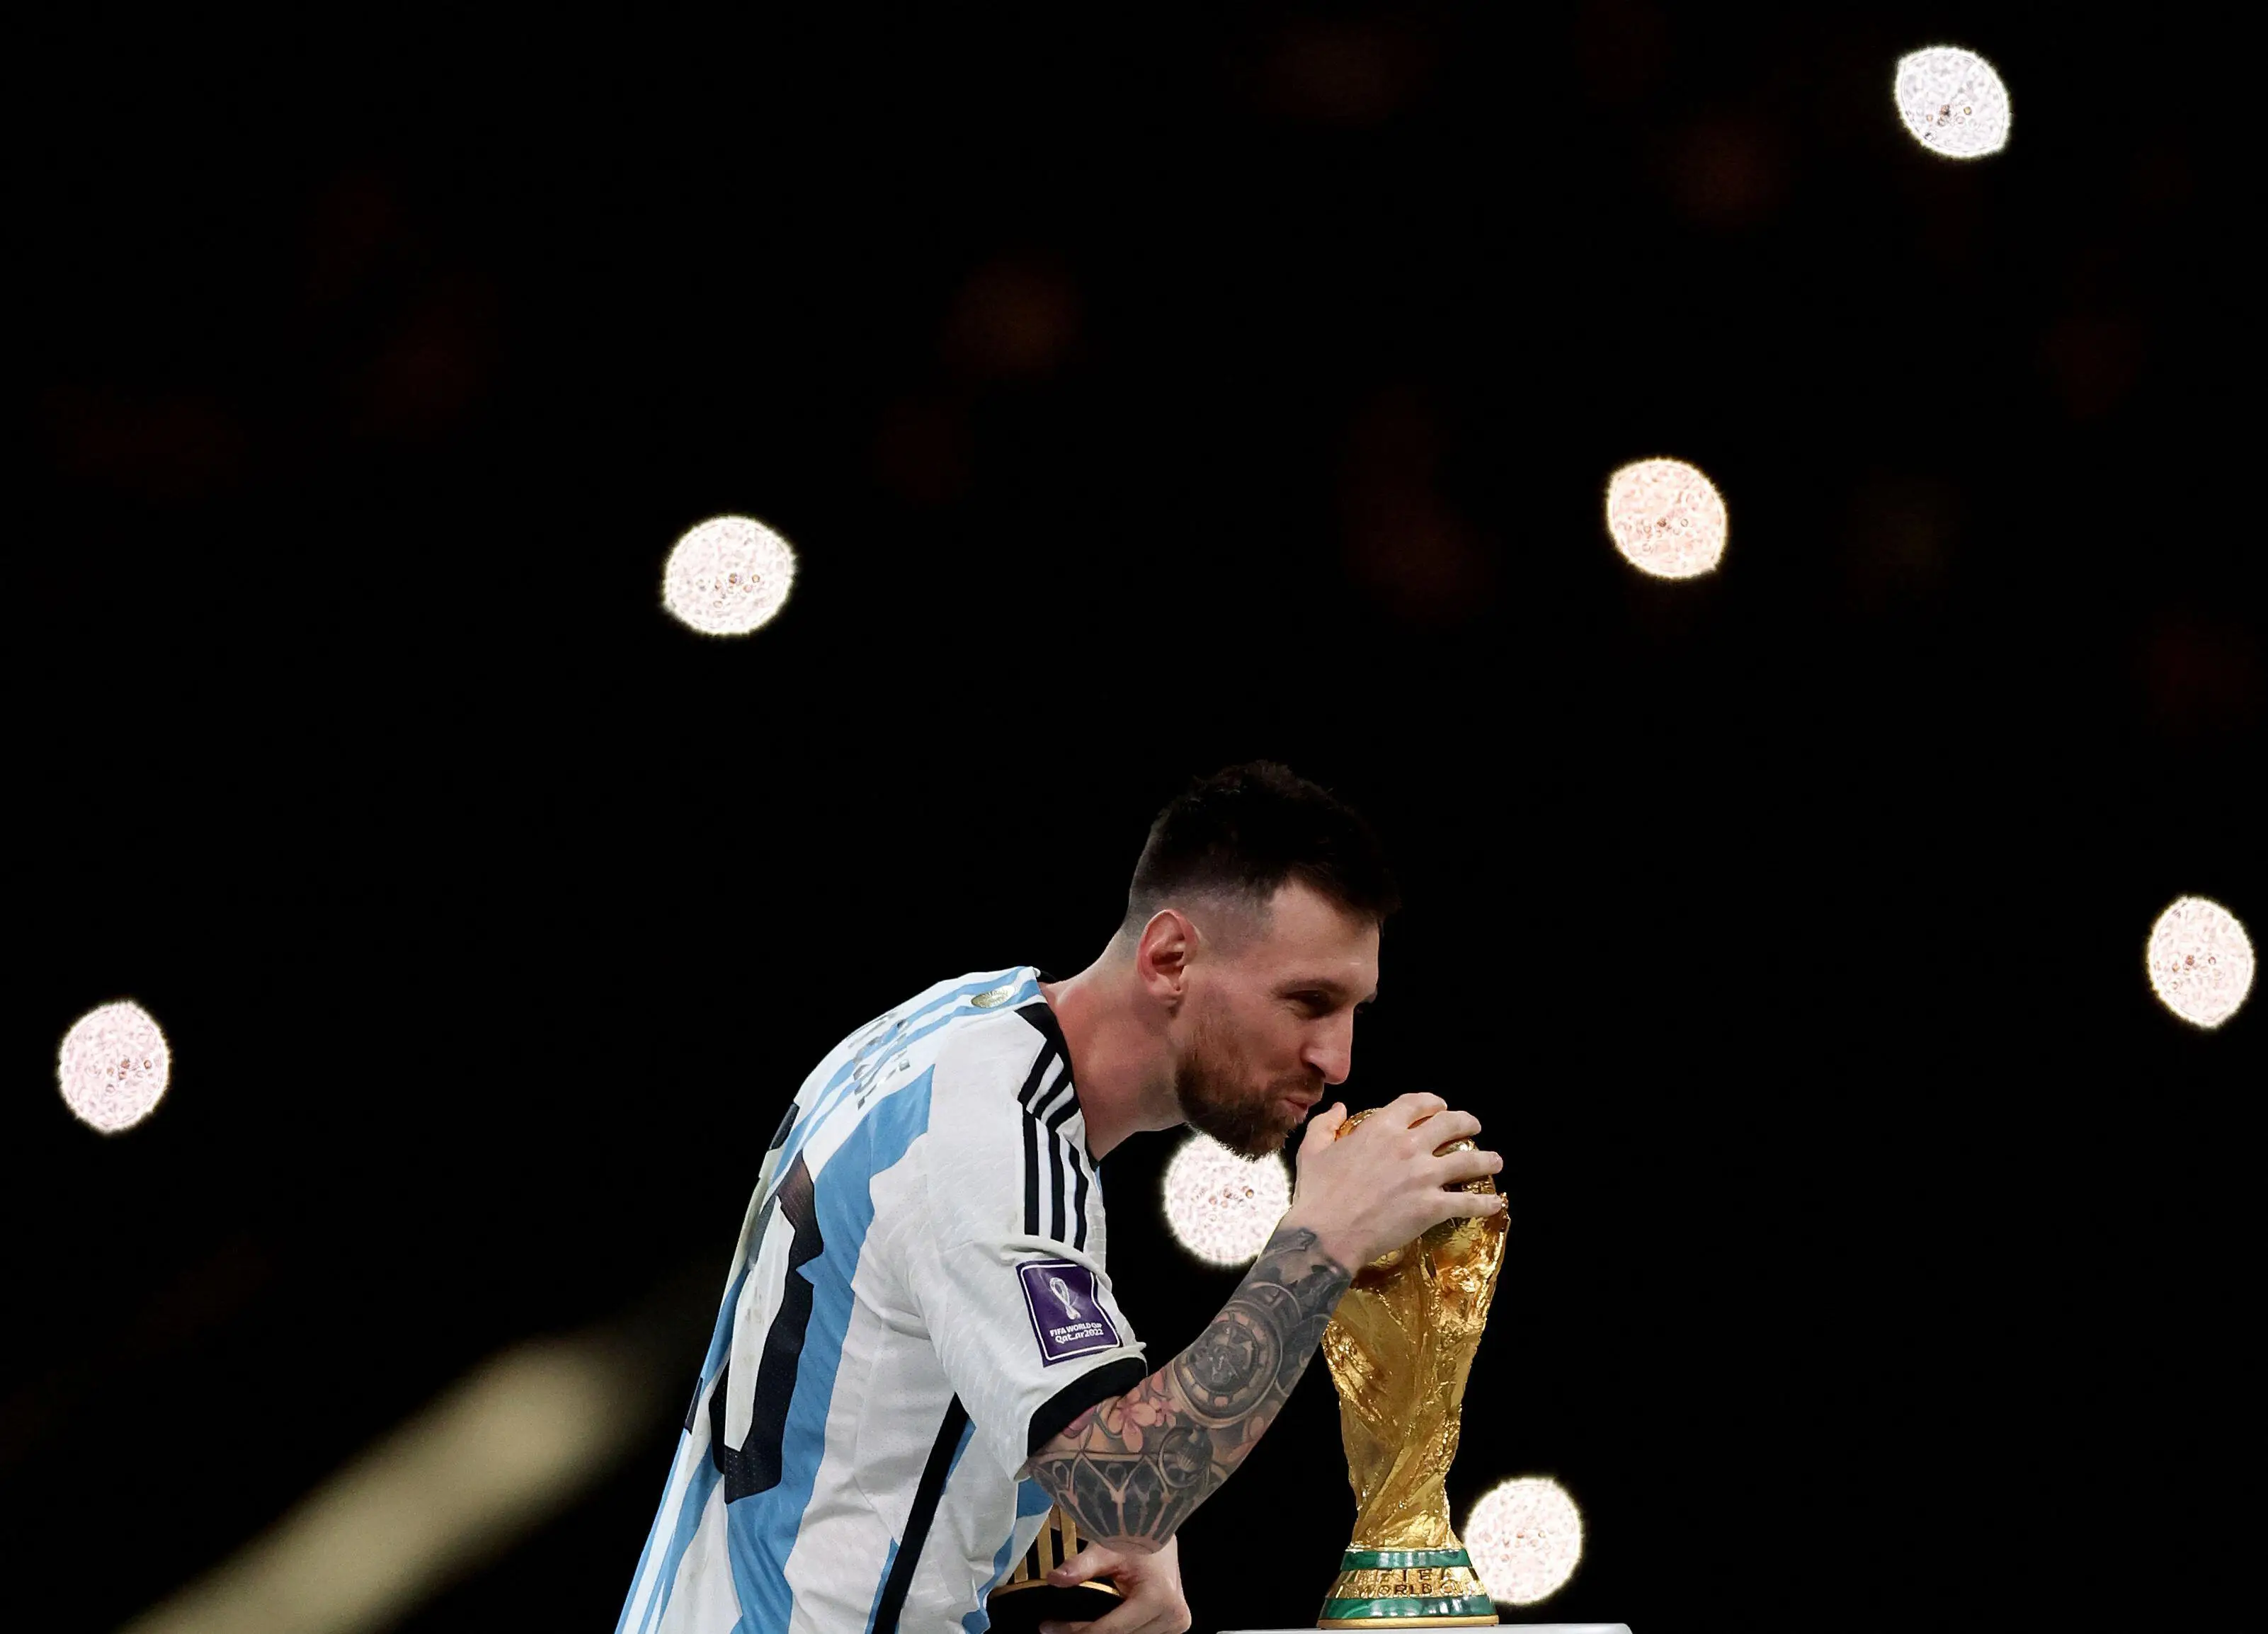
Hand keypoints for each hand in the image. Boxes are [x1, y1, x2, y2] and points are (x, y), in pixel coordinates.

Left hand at [1038, 1533, 1190, 1633]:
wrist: (1158, 1530)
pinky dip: (1119, 1631)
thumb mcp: (1105, 1549)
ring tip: (1072, 1627)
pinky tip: (1097, 1626)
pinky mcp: (1176, 1624)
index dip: (1078, 1633)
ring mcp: (1177, 1622)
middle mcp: (1173, 1614)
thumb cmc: (1133, 1536)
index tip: (1050, 1630)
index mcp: (1158, 1597)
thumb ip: (1080, 1566)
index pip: (1112, 1629)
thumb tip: (1054, 1579)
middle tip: (1053, 1630)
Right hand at [1283, 1092, 1504, 1269]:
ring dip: (1487, 1159)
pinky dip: (1485, 1204)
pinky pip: (1468, 1202)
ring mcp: (1424, 1176)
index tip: (1440, 1107)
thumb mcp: (1312, 1150)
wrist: (1326, 1234)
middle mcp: (1408, 1146)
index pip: (1416, 1103)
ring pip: (1468, 1161)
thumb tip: (1339, 1108)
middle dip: (1467, 1123)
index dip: (1432, 1102)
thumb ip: (1325, 1124)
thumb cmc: (1317, 1193)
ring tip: (1496, 1161)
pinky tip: (1495, 1204)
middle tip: (1474, 1128)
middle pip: (1450, 1125)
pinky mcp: (1432, 1207)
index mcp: (1381, 1128)